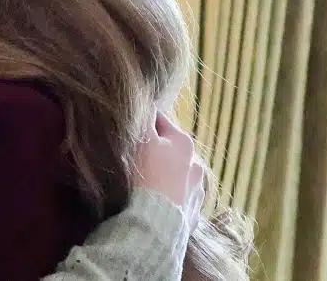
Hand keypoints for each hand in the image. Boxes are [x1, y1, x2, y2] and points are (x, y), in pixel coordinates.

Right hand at [136, 112, 205, 233]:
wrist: (155, 222)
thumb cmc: (146, 175)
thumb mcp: (142, 140)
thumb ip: (144, 119)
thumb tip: (146, 104)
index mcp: (183, 142)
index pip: (159, 120)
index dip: (142, 121)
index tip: (129, 127)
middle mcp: (196, 163)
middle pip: (170, 148)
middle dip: (155, 150)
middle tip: (135, 157)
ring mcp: (197, 189)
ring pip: (177, 173)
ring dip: (165, 173)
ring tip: (147, 182)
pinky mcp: (193, 212)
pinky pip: (179, 197)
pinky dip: (169, 195)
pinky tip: (156, 200)